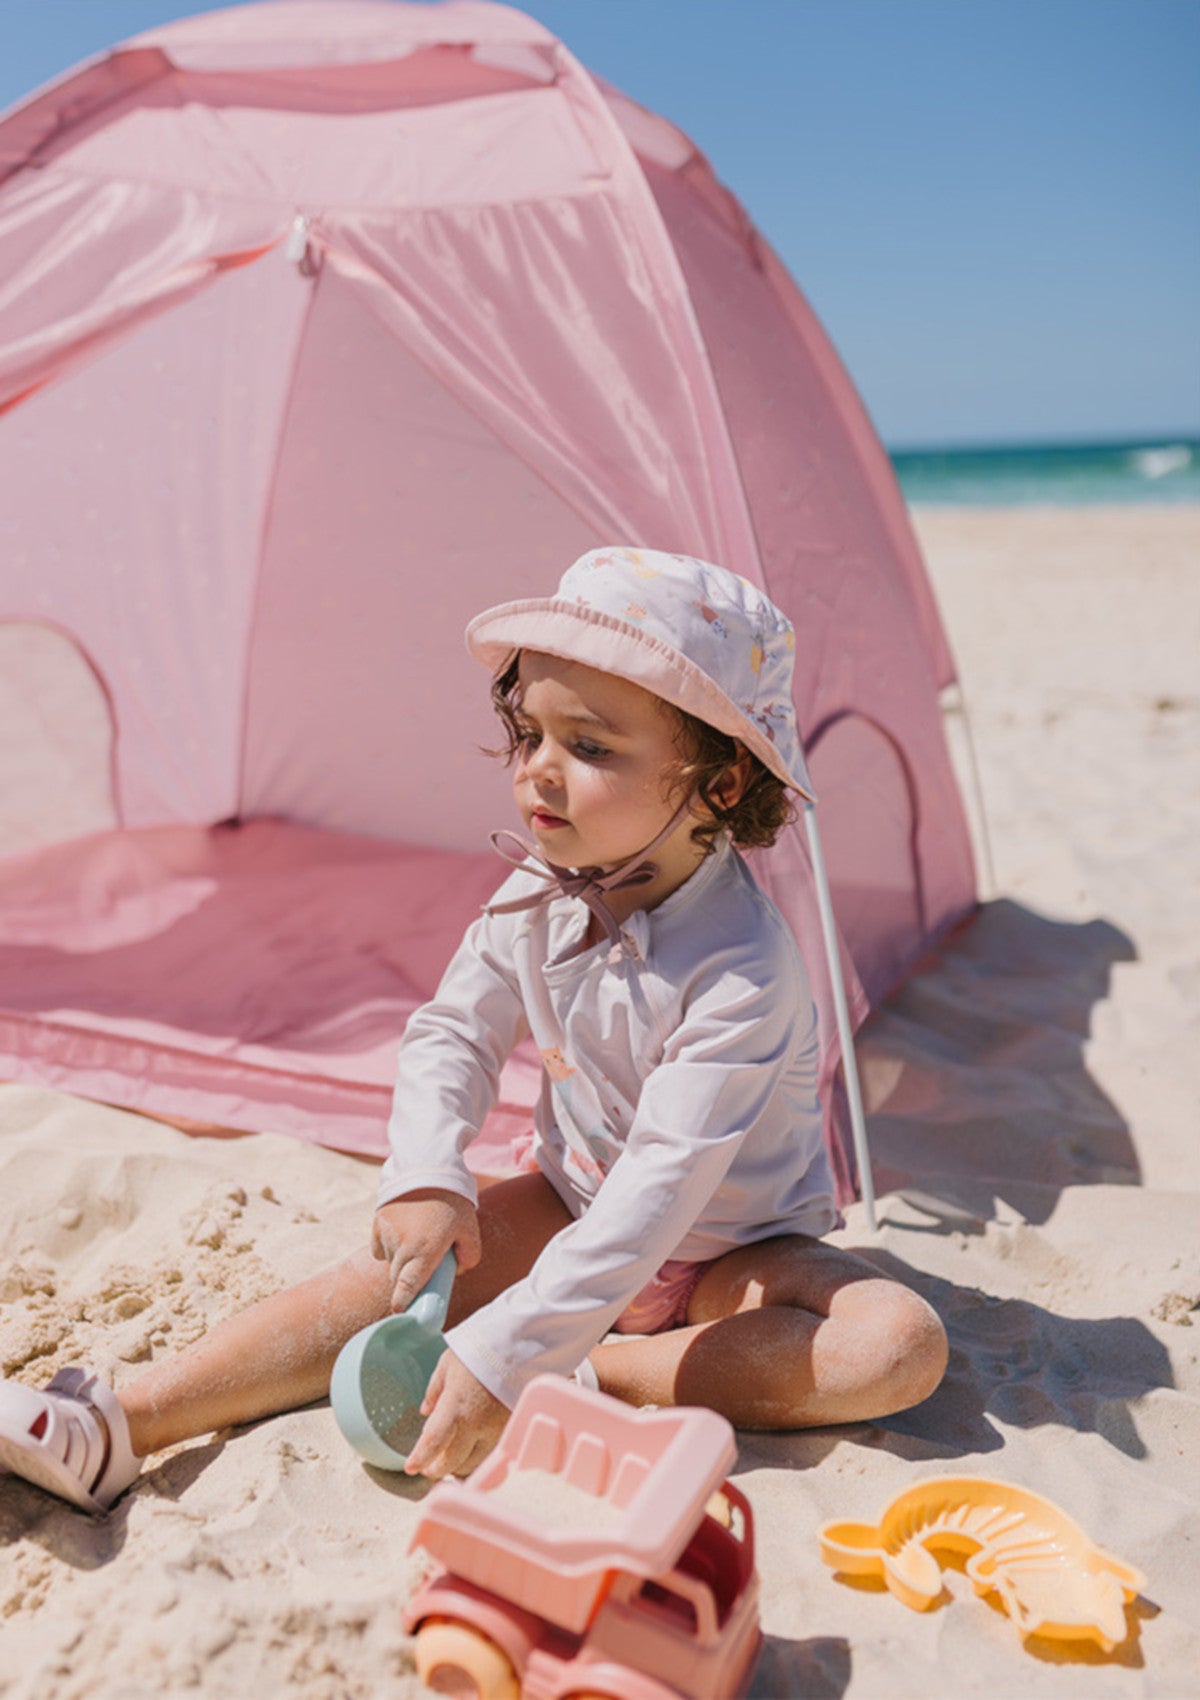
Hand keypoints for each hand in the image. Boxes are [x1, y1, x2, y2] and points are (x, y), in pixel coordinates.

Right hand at [370, 1188, 480, 1313]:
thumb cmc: (453, 1200)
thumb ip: (469, 1256)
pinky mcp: (377, 1222)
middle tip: (422, 1267)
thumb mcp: (470, 1228)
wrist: (428, 1166)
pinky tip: (403, 1234)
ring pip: (389, 1261)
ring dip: (400, 1260)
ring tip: (416, 1242)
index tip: (400, 1312)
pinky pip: (379, 1247)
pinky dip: (388, 1247)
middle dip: (407, 1279)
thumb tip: (457, 1271)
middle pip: (397, 1277)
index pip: (406, 1288)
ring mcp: (387, 1234)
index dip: (402, 1304)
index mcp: (425, 1251)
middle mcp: (402, 1246)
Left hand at [403, 1348, 509, 1479]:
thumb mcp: (449, 1363)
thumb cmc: (481, 1350)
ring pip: (473, 1463)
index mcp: (455, 1407)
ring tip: (450, 1460)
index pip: (433, 1442)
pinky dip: (477, 1457)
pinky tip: (471, 1451)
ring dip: (458, 1465)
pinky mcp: (510, 1430)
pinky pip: (489, 1453)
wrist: (520, 1346)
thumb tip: (426, 1411)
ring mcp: (496, 1431)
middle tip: (428, 1467)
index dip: (420, 1458)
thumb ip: (435, 1389)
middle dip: (437, 1469)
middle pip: (453, 1463)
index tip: (411, 1468)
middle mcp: (476, 1425)